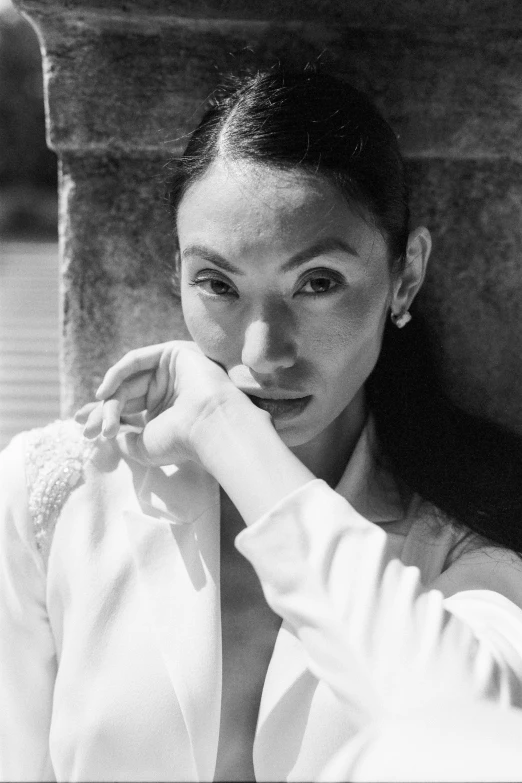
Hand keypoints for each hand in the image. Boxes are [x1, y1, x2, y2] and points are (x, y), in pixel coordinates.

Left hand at [75, 341, 262, 466]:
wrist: (210, 426)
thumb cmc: (181, 441)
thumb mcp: (146, 446)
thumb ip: (128, 439)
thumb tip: (114, 436)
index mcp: (165, 410)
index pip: (128, 409)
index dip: (104, 416)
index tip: (83, 430)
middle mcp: (169, 389)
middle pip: (125, 395)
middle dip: (102, 411)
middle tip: (84, 428)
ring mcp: (172, 370)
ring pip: (129, 381)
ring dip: (109, 400)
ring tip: (98, 420)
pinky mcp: (174, 353)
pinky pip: (136, 360)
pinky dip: (116, 374)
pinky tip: (104, 393)